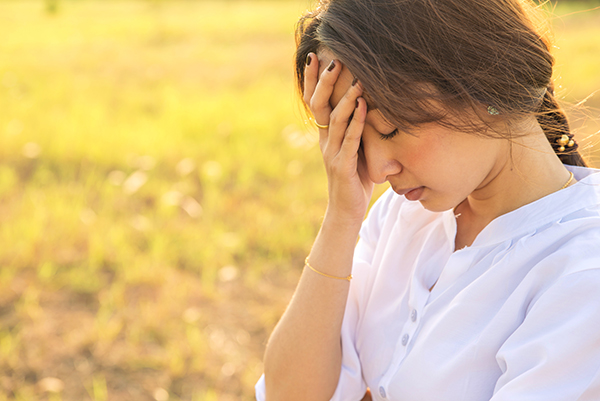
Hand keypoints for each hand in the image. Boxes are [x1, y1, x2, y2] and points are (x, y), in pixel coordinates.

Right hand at [304, 53, 374, 222]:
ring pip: (335, 119)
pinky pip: (349, 139)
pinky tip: (365, 107)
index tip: (315, 57)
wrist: (346, 210)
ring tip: (357, 80)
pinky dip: (357, 121)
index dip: (312, 80)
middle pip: (319, 105)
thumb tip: (371, 103)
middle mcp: (324, 141)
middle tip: (332, 60)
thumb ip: (357, 128)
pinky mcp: (342, 165)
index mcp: (326, 135)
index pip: (315, 102)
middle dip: (324, 82)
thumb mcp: (356, 149)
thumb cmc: (355, 178)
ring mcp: (331, 152)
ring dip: (347, 98)